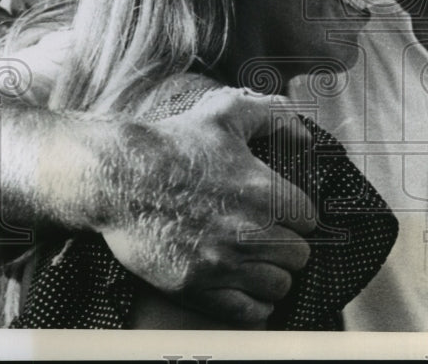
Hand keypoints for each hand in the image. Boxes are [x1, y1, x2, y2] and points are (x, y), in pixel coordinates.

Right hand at [97, 87, 315, 326]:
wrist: (118, 176)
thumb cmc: (173, 143)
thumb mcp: (225, 114)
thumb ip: (271, 115)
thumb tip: (301, 129)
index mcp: (263, 192)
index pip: (309, 220)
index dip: (298, 217)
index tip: (284, 216)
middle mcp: (249, 231)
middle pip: (299, 256)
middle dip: (289, 247)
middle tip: (272, 240)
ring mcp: (222, 262)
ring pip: (278, 285)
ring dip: (273, 275)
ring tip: (260, 264)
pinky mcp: (195, 286)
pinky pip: (248, 312)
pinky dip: (255, 305)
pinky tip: (248, 291)